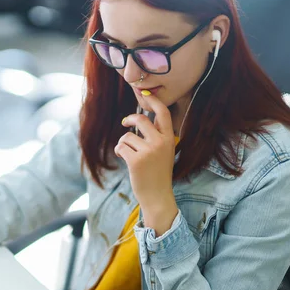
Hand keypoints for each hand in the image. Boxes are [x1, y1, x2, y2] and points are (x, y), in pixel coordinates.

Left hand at [116, 93, 177, 234]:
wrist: (158, 196)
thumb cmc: (158, 173)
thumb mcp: (164, 152)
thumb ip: (156, 136)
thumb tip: (140, 119)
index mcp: (169, 139)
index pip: (163, 113)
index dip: (153, 100)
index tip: (144, 93)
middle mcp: (161, 142)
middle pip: (140, 119)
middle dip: (129, 119)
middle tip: (125, 122)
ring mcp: (149, 151)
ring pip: (127, 136)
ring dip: (123, 144)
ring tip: (129, 154)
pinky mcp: (136, 160)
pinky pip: (121, 147)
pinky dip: (120, 151)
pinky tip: (125, 159)